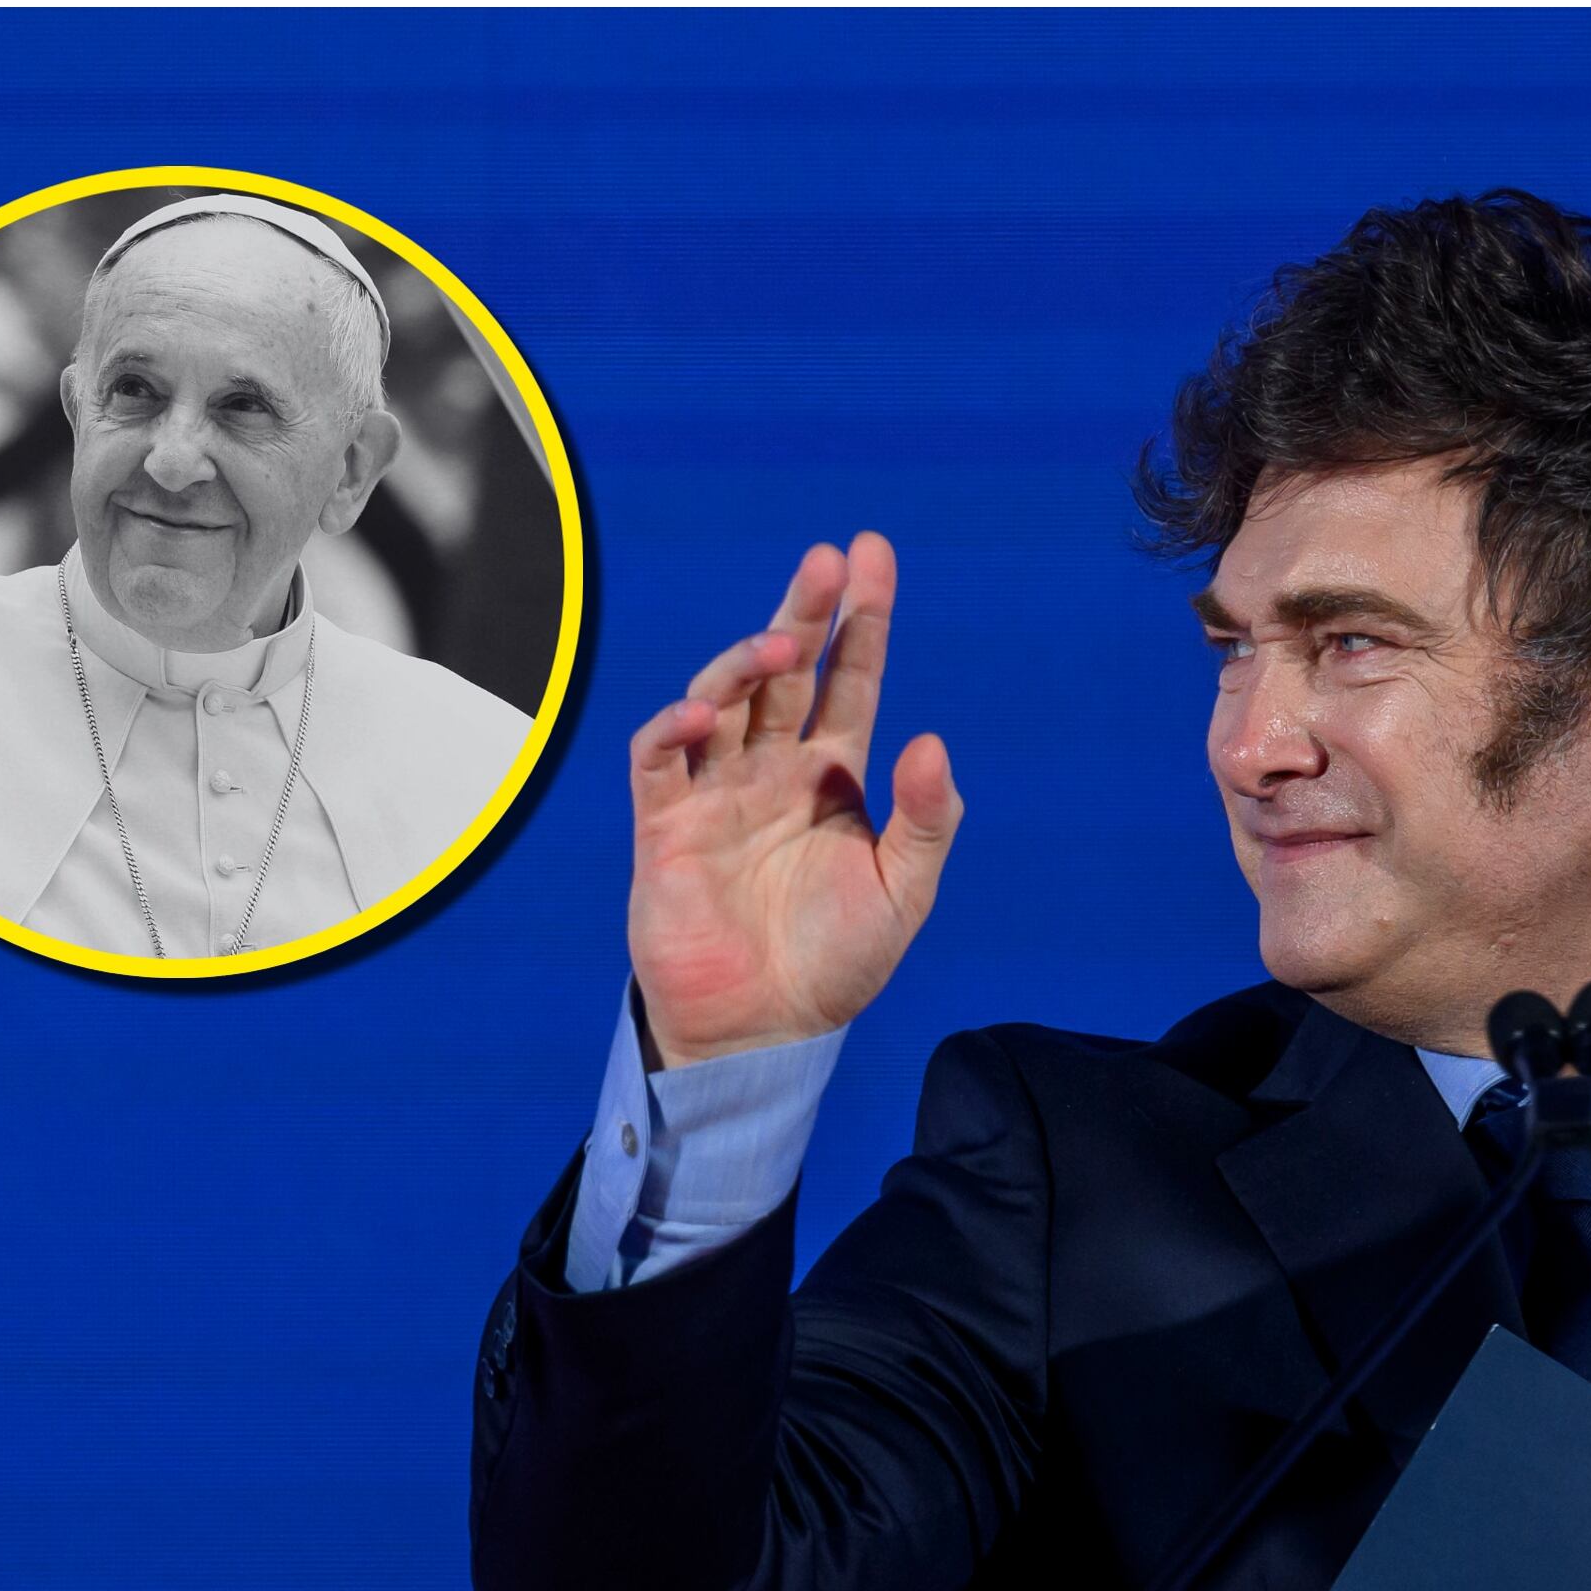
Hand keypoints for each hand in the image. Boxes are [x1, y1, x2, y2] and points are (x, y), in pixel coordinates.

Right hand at [625, 533, 960, 1066]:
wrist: (765, 1033)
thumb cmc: (835, 964)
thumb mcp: (904, 891)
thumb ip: (926, 819)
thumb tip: (930, 740)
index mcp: (832, 776)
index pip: (848, 679)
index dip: (862, 621)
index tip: (874, 557)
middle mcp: (772, 769)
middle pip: (784, 669)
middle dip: (805, 610)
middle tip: (828, 559)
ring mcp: (716, 792)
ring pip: (721, 698)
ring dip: (745, 660)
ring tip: (783, 638)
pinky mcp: (666, 828)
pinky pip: (659, 760)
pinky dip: (674, 729)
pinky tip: (703, 714)